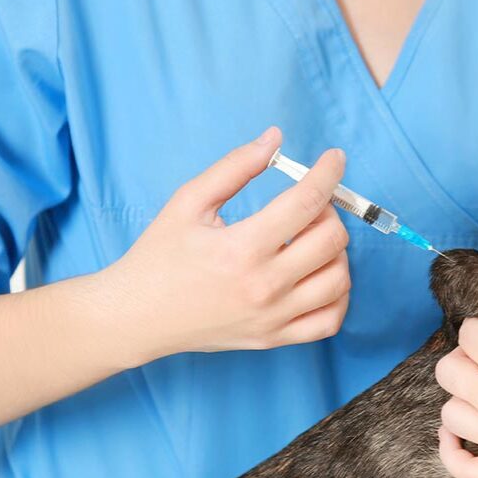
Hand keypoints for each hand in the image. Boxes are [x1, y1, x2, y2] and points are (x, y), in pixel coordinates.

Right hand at [105, 126, 351, 361]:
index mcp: (242, 248)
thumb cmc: (160, 255)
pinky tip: (319, 275)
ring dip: (336, 251)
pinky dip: (338, 295)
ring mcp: (273, 317)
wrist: (137, 316)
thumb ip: (235, 166)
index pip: (307, 202)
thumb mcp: (188, 201)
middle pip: (331, 240)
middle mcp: (264, 286)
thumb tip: (275, 139)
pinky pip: (331, 320)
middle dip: (329, 211)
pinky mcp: (274, 338)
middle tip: (309, 204)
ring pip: (339, 279)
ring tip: (311, 238)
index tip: (335, 158)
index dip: (328, 173)